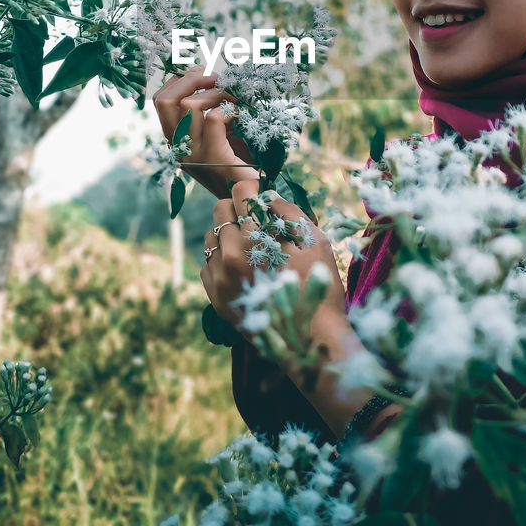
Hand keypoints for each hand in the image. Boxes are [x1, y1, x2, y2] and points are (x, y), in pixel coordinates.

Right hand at [152, 64, 258, 199]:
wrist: (250, 197)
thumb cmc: (237, 161)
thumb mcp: (217, 133)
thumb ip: (207, 110)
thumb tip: (207, 76)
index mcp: (176, 139)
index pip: (160, 101)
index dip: (179, 80)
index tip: (201, 71)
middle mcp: (179, 147)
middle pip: (167, 100)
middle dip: (192, 80)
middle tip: (217, 78)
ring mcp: (194, 154)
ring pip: (190, 105)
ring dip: (215, 92)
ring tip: (233, 98)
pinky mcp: (214, 158)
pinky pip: (214, 118)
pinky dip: (229, 108)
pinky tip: (241, 115)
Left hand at [201, 177, 346, 341]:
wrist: (309, 338)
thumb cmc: (317, 285)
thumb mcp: (313, 240)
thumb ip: (288, 212)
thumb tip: (267, 196)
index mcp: (253, 239)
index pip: (240, 193)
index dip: (253, 188)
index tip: (260, 192)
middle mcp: (229, 258)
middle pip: (220, 211)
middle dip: (238, 208)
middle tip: (256, 218)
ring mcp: (219, 280)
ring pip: (210, 238)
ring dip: (227, 234)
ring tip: (249, 244)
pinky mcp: (216, 298)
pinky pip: (207, 265)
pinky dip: (221, 260)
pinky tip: (243, 268)